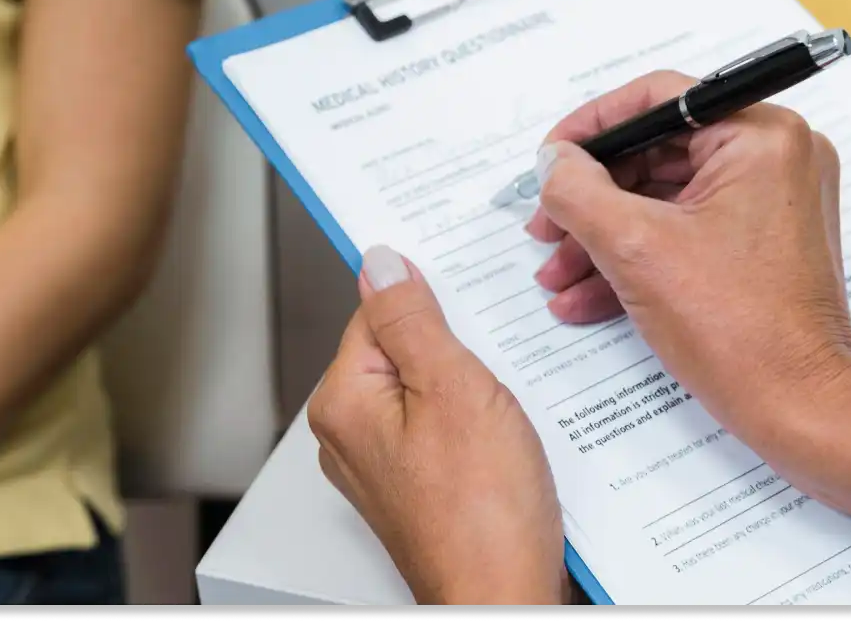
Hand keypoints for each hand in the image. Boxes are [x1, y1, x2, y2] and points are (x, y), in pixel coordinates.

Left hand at [309, 247, 565, 605]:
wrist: (504, 597)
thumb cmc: (480, 515)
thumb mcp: (452, 387)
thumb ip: (412, 319)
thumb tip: (382, 263)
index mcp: (343, 402)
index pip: (378, 311)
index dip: (431, 302)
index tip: (470, 301)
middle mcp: (352, 434)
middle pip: (404, 349)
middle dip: (456, 347)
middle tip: (496, 365)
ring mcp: (385, 465)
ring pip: (430, 390)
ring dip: (473, 387)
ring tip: (506, 409)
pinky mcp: (420, 487)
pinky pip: (445, 430)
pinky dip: (477, 424)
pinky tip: (507, 439)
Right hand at [526, 71, 850, 447]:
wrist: (800, 409)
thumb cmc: (738, 329)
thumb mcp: (633, 247)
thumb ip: (578, 189)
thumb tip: (553, 160)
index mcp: (761, 137)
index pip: (658, 100)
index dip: (590, 129)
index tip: (549, 159)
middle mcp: (776, 158)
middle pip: (657, 154)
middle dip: (591, 200)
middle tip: (546, 229)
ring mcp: (773, 204)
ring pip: (665, 200)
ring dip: (604, 237)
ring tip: (557, 276)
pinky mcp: (763, 245)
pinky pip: (686, 232)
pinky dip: (638, 259)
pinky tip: (586, 297)